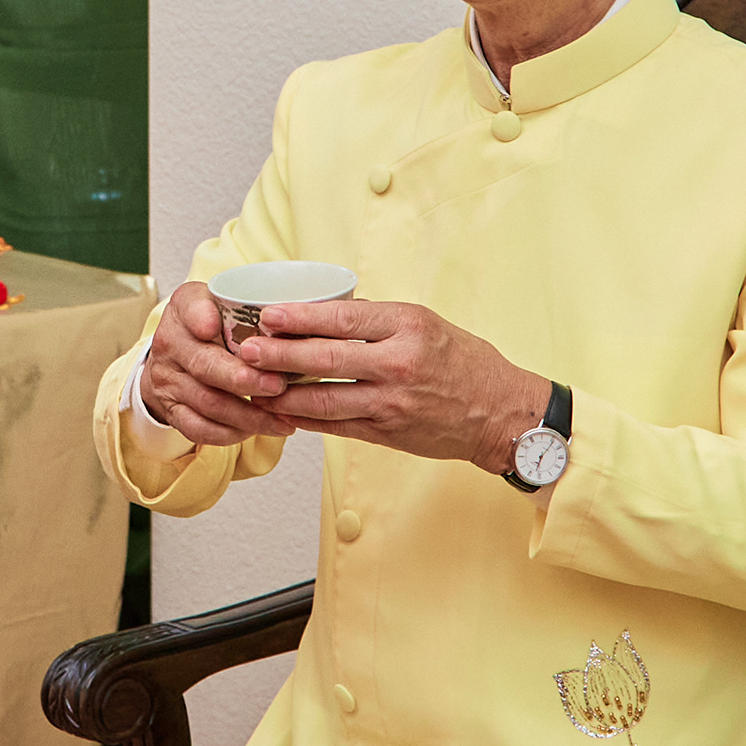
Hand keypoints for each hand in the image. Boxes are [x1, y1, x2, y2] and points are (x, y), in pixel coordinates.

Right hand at [136, 282, 286, 446]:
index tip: (214, 326)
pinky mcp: (171, 410)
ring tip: (282, 418)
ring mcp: (168, 380)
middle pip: (205, 366)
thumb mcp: (222, 299)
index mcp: (184, 308)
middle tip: (278, 385)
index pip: (190, 308)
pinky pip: (200, 429)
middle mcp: (170, 344)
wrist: (174, 352)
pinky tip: (257, 430)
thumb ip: (246, 303)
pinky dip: (231, 433)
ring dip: (249, 415)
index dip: (201, 317)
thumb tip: (288, 319)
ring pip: (208, 403)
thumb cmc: (211, 321)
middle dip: (245, 380)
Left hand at [232, 296, 545, 475]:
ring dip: (281, 393)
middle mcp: (398, 364)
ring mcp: (391, 402)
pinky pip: (334, 425)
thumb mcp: (426, 325)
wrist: (500, 414)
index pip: (342, 318)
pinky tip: (282, 410)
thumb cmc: (463, 363)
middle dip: (278, 354)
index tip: (267, 315)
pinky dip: (304, 418)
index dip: (299, 318)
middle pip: (324, 358)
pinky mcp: (387, 432)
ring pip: (322, 398)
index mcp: (408, 326)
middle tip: (245, 349)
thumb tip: (325, 313)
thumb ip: (378, 322)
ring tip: (252, 383)